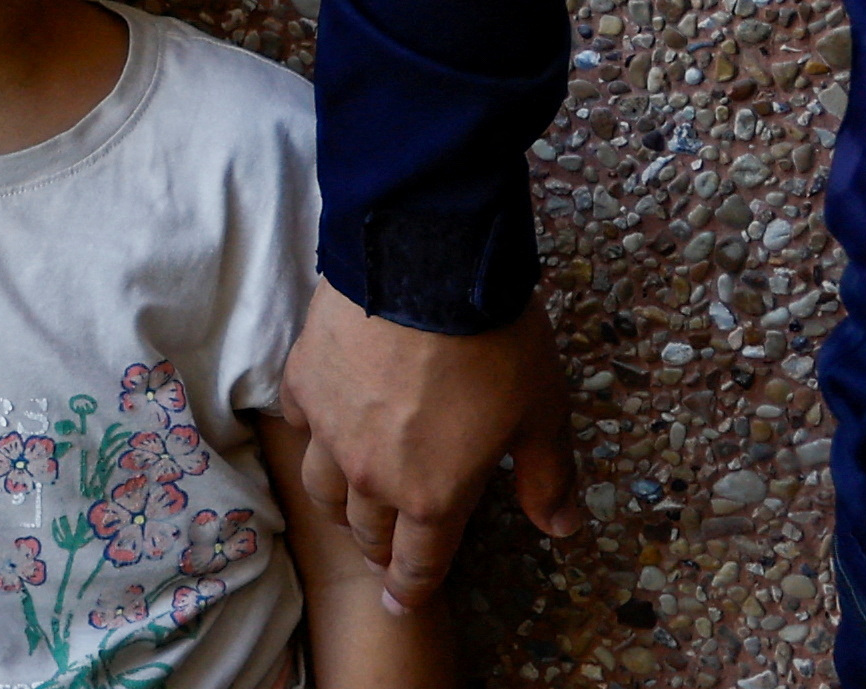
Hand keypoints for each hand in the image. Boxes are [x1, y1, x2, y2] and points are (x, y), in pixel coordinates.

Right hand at [280, 277, 580, 614]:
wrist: (428, 262)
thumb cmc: (494, 339)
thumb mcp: (541, 411)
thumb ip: (547, 476)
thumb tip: (564, 526)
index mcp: (432, 494)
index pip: (417, 565)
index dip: (411, 590)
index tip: (401, 602)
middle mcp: (371, 474)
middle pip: (365, 532)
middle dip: (380, 546)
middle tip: (387, 545)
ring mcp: (330, 428)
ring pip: (322, 488)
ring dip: (341, 500)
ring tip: (353, 495)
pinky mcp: (304, 380)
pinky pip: (301, 421)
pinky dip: (314, 426)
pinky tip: (329, 415)